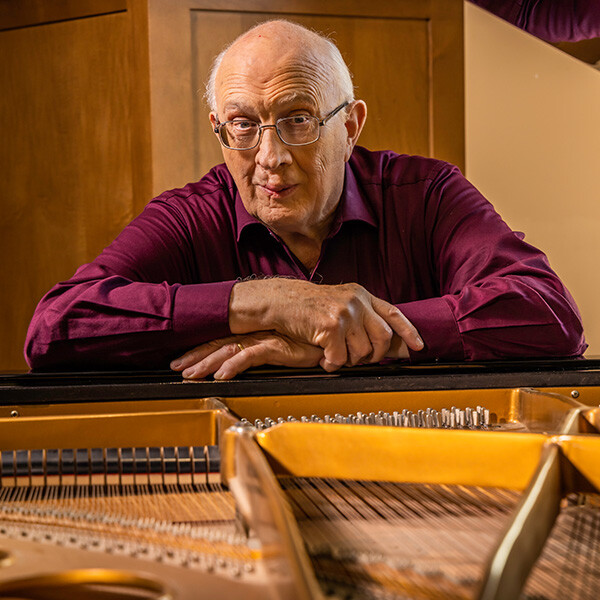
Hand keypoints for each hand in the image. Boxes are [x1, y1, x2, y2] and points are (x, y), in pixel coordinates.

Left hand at [170, 331, 323, 379]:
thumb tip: (249, 362)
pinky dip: (234, 365)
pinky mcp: (277, 346)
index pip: (222, 342)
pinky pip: (250, 356)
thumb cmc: (310, 340)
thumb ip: (267, 353)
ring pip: (228, 350)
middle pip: (218, 344)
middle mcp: (256, 334)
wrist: (331, 333)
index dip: (201, 351)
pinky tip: (221, 374)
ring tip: (190, 373)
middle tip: (175, 367)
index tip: (183, 360)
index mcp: (255, 334)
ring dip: (207, 362)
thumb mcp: (283, 348)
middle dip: (195, 356)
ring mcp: (265, 339)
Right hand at [229, 279, 422, 370]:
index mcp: (361, 294)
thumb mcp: (338, 302)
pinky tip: (323, 357)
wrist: (280, 301)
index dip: (408, 331)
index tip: (418, 347)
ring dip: (349, 360)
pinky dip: (332, 364)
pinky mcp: (331, 326)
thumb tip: (379, 340)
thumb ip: (360, 315)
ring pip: (362, 352)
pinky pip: (340, 358)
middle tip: (360, 359)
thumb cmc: (306, 306)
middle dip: (375, 355)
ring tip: (334, 355)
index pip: (393, 313)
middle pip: (382, 338)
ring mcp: (345, 313)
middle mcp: (356, 301)